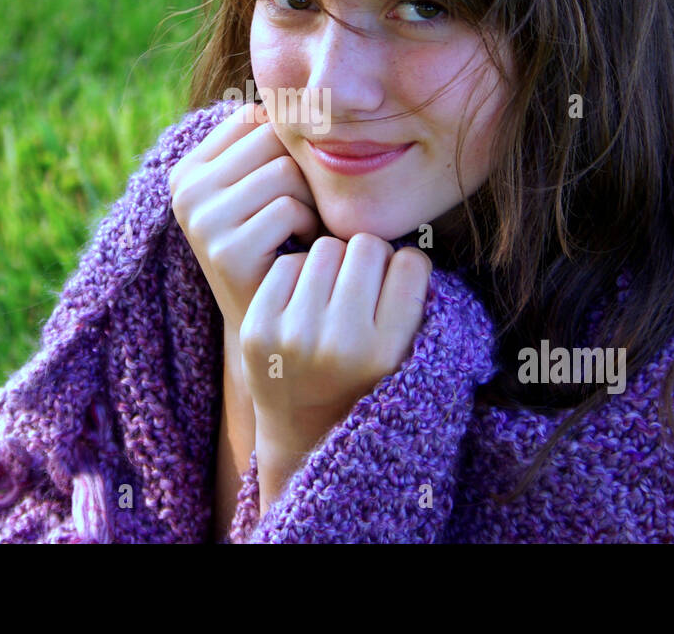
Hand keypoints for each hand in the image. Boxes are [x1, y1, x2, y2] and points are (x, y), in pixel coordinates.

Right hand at [168, 102, 321, 334]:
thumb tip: (299, 89)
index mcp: (189, 168)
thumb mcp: (264, 187)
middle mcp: (185, 188)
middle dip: (302, 171)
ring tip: (302, 228)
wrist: (272, 321)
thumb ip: (267, 142)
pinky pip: (289, 208)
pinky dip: (308, 226)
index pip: (255, 117)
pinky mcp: (223, 249)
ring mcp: (200, 219)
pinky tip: (299, 248)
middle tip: (303, 210)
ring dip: (310, 200)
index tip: (289, 185)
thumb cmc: (281, 245)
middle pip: (272, 138)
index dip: (288, 145)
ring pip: (284, 171)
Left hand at [240, 234, 431, 436]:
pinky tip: (304, 300)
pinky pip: (287, 264)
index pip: (410, 263)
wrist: (304, 433)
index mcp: (387, 351)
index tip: (398, 283)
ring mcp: (294, 334)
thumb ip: (414, 301)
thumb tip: (403, 240)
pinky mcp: (258, 327)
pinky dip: (299, 275)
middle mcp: (340, 343)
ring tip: (334, 291)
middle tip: (363, 283)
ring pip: (326, 248)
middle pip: (367, 246)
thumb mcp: (405, 355)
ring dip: (334, 263)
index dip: (406, 267)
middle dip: (370, 259)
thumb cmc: (366, 383)